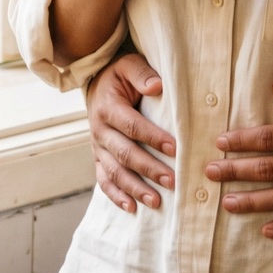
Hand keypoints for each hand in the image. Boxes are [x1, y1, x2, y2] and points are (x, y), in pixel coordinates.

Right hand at [87, 52, 177, 212]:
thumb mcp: (129, 65)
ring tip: (156, 201)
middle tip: (173, 181)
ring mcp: (98, 148)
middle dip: (149, 169)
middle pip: (124, 153)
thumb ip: (142, 73)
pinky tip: (131, 208)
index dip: (152, 137)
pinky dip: (116, 196)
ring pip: (114, 172)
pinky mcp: (98, 159)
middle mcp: (99, 130)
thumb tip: (156, 86)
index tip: (175, 148)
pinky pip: (103, 181)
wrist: (97, 84)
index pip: (132, 125)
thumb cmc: (120, 76)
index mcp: (108, 107)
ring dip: (135, 188)